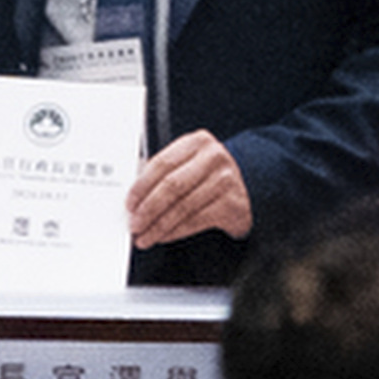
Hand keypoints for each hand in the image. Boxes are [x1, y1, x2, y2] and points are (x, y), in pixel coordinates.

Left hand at [130, 131, 253, 247]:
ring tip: (146, 236)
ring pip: (183, 207)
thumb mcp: (188, 163)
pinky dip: (176, 231)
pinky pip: (196, 221)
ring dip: (159, 226)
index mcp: (196, 142)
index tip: (129, 203)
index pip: (162, 164)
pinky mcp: (231, 203)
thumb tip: (134, 198)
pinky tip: (164, 236)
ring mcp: (225, 180)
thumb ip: (163, 173)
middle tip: (135, 224)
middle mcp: (213, 157)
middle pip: (171, 186)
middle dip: (148, 209)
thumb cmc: (210, 175)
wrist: (249, 185)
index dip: (141, 186)